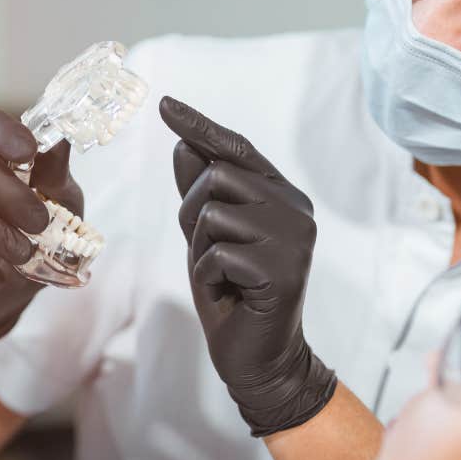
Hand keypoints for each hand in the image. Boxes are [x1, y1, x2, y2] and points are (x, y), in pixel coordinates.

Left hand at [159, 96, 337, 436]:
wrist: (258, 357)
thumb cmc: (232, 294)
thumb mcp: (207, 238)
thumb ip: (200, 194)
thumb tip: (183, 146)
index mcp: (281, 195)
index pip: (236, 149)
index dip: (199, 125)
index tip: (164, 102)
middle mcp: (296, 208)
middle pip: (216, 176)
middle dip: (193, 215)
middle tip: (212, 257)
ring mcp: (295, 237)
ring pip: (213, 212)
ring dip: (201, 249)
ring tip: (225, 277)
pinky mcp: (285, 269)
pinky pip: (217, 253)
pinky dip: (210, 276)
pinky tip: (232, 295)